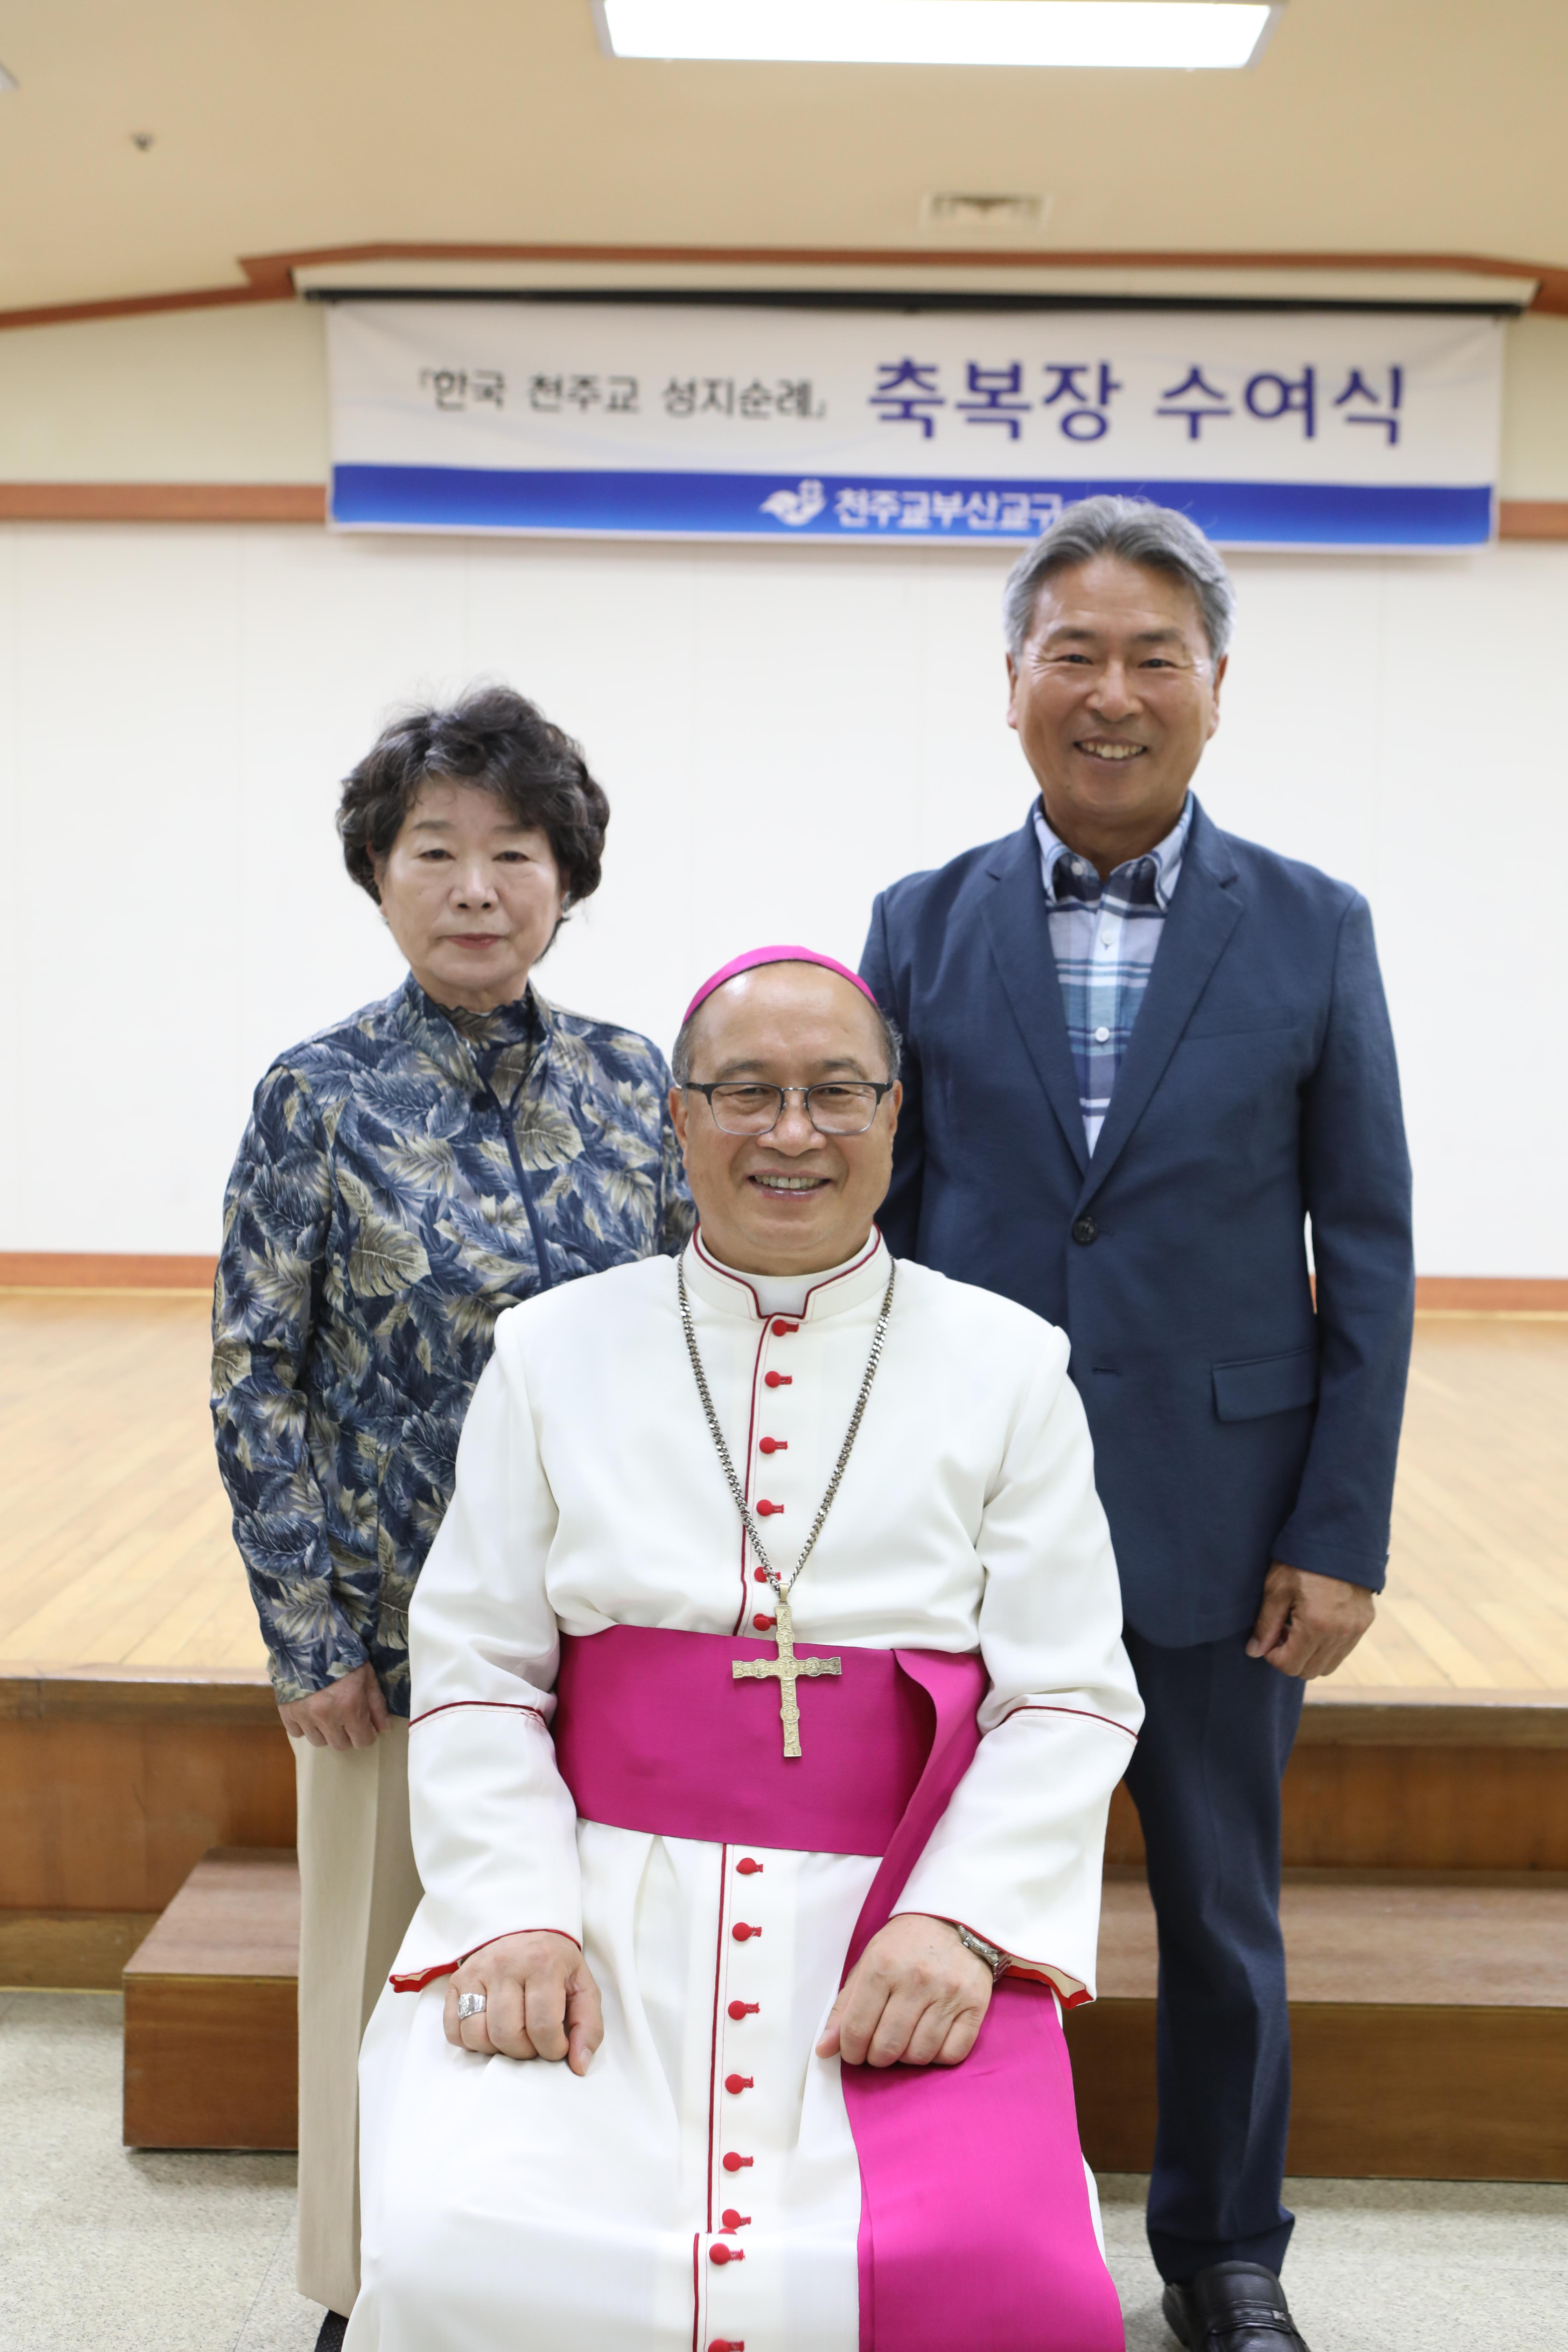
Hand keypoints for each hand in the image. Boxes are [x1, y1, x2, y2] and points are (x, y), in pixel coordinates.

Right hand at [278, 1660, 388, 1748]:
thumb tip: (383, 1729)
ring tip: (328, 1712)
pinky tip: (310, 1711)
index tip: (366, 1726)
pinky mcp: (286, 1711)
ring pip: (318, 1741)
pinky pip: (296, 1733)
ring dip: (326, 1732)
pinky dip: (304, 1726)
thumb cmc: (343, 1654)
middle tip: (347, 1718)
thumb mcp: (367, 1675)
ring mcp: (304, 1715)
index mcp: (350, 1707)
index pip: (362, 1741)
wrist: (309, 1638)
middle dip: (347, 1734)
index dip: (367, 1735)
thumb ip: (376, 1704)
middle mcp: (326, 1716)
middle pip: (340, 1745)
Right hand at [444, 1931, 602, 2074]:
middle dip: (524, 2052)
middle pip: (507, 2035)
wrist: (526, 1933)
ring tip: (513, 2036)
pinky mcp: (457, 1981)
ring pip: (477, 2036)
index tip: (557, 2046)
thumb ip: (588, 2027)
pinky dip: (470, 2042)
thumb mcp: (583, 1988)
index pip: (543, 2027)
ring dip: (497, 2049)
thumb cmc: (556, 1967)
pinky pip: (454, 2031)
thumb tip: (579, 2066)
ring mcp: (476, 1970)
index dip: (552, 2049)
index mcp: (543, 1962)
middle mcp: (505, 1963)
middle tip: (534, 2042)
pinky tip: (490, 2030)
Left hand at [815, 1914, 992, 2069]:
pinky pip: (952, 2054)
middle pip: (887, 2047)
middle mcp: (916, 1979)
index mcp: (883, 1965)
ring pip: (919, 2055)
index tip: (854, 2051)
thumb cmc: (905, 1945)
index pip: (857, 2029)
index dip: (851, 2051)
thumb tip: (824, 2050)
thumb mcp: (869, 1963)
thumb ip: (845, 2007)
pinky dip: (937, 2057)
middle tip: (879, 2048)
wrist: (954, 1921)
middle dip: (877, 2057)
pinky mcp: (975, 2004)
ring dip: (907, 2057)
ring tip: (905, 2040)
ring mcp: (949, 1992)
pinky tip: (930, 2040)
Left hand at [1246, 1561, 1375, 1678]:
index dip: (1273, 1656)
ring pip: (1328, 1665)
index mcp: (1316, 1626)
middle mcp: (1340, 1634)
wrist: (1339, 1537)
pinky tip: (1317, 1622)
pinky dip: (1327, 1646)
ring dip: (1310, 1654)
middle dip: (1291, 1657)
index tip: (1269, 1638)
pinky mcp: (1365, 1623)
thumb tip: (1254, 1652)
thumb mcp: (1277, 1588)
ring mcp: (1356, 1631)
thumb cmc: (1302, 1560)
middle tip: (1283, 1630)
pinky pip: (1343, 1650)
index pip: (1290, 1666)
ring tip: (1300, 1626)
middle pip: (1309, 1671)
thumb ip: (1266, 1624)